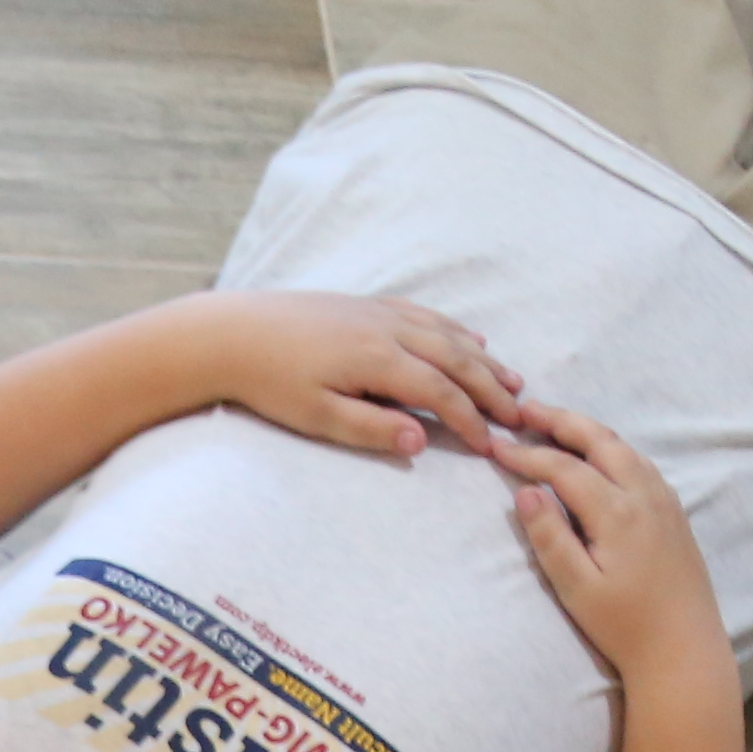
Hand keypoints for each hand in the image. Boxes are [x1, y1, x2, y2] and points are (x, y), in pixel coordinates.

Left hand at [213, 287, 520, 464]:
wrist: (231, 332)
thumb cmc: (270, 382)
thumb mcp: (317, 417)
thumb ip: (371, 429)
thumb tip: (422, 443)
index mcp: (379, 360)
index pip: (441, 393)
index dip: (471, 420)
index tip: (491, 446)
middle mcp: (389, 330)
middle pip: (456, 360)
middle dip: (492, 389)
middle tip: (520, 415)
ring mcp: (379, 312)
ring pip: (447, 335)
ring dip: (483, 359)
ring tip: (513, 381)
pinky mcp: (366, 305)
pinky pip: (425, 315)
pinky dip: (454, 331)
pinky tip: (471, 341)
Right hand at [491, 402, 721, 691]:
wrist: (684, 647)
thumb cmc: (624, 624)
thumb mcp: (577, 587)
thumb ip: (550, 537)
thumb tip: (525, 491)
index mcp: (617, 511)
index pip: (564, 467)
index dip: (527, 454)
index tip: (495, 447)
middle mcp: (645, 494)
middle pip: (599, 440)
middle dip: (560, 422)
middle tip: (524, 411)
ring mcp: (664, 499)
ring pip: (623, 447)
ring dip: (586, 431)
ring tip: (553, 425)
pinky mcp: (673, 511)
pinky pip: (638, 462)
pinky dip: (610, 447)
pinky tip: (596, 456)